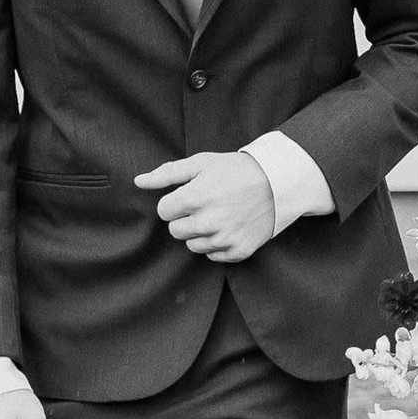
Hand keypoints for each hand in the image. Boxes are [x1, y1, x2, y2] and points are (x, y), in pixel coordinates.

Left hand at [138, 149, 276, 261]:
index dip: (175, 201)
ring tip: (219, 215)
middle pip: (175, 231)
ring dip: (201, 232)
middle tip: (206, 205)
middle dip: (185, 218)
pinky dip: (218, 244)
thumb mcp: (202, 163)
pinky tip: (229, 226)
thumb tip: (138, 181)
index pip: (164, 211)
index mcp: (197, 197)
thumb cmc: (236, 170)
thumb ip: (167, 174)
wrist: (279, 182)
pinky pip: (213, 255)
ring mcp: (225, 238)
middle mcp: (210, 221)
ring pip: (193, 245)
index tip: (192, 194)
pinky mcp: (239, 250)